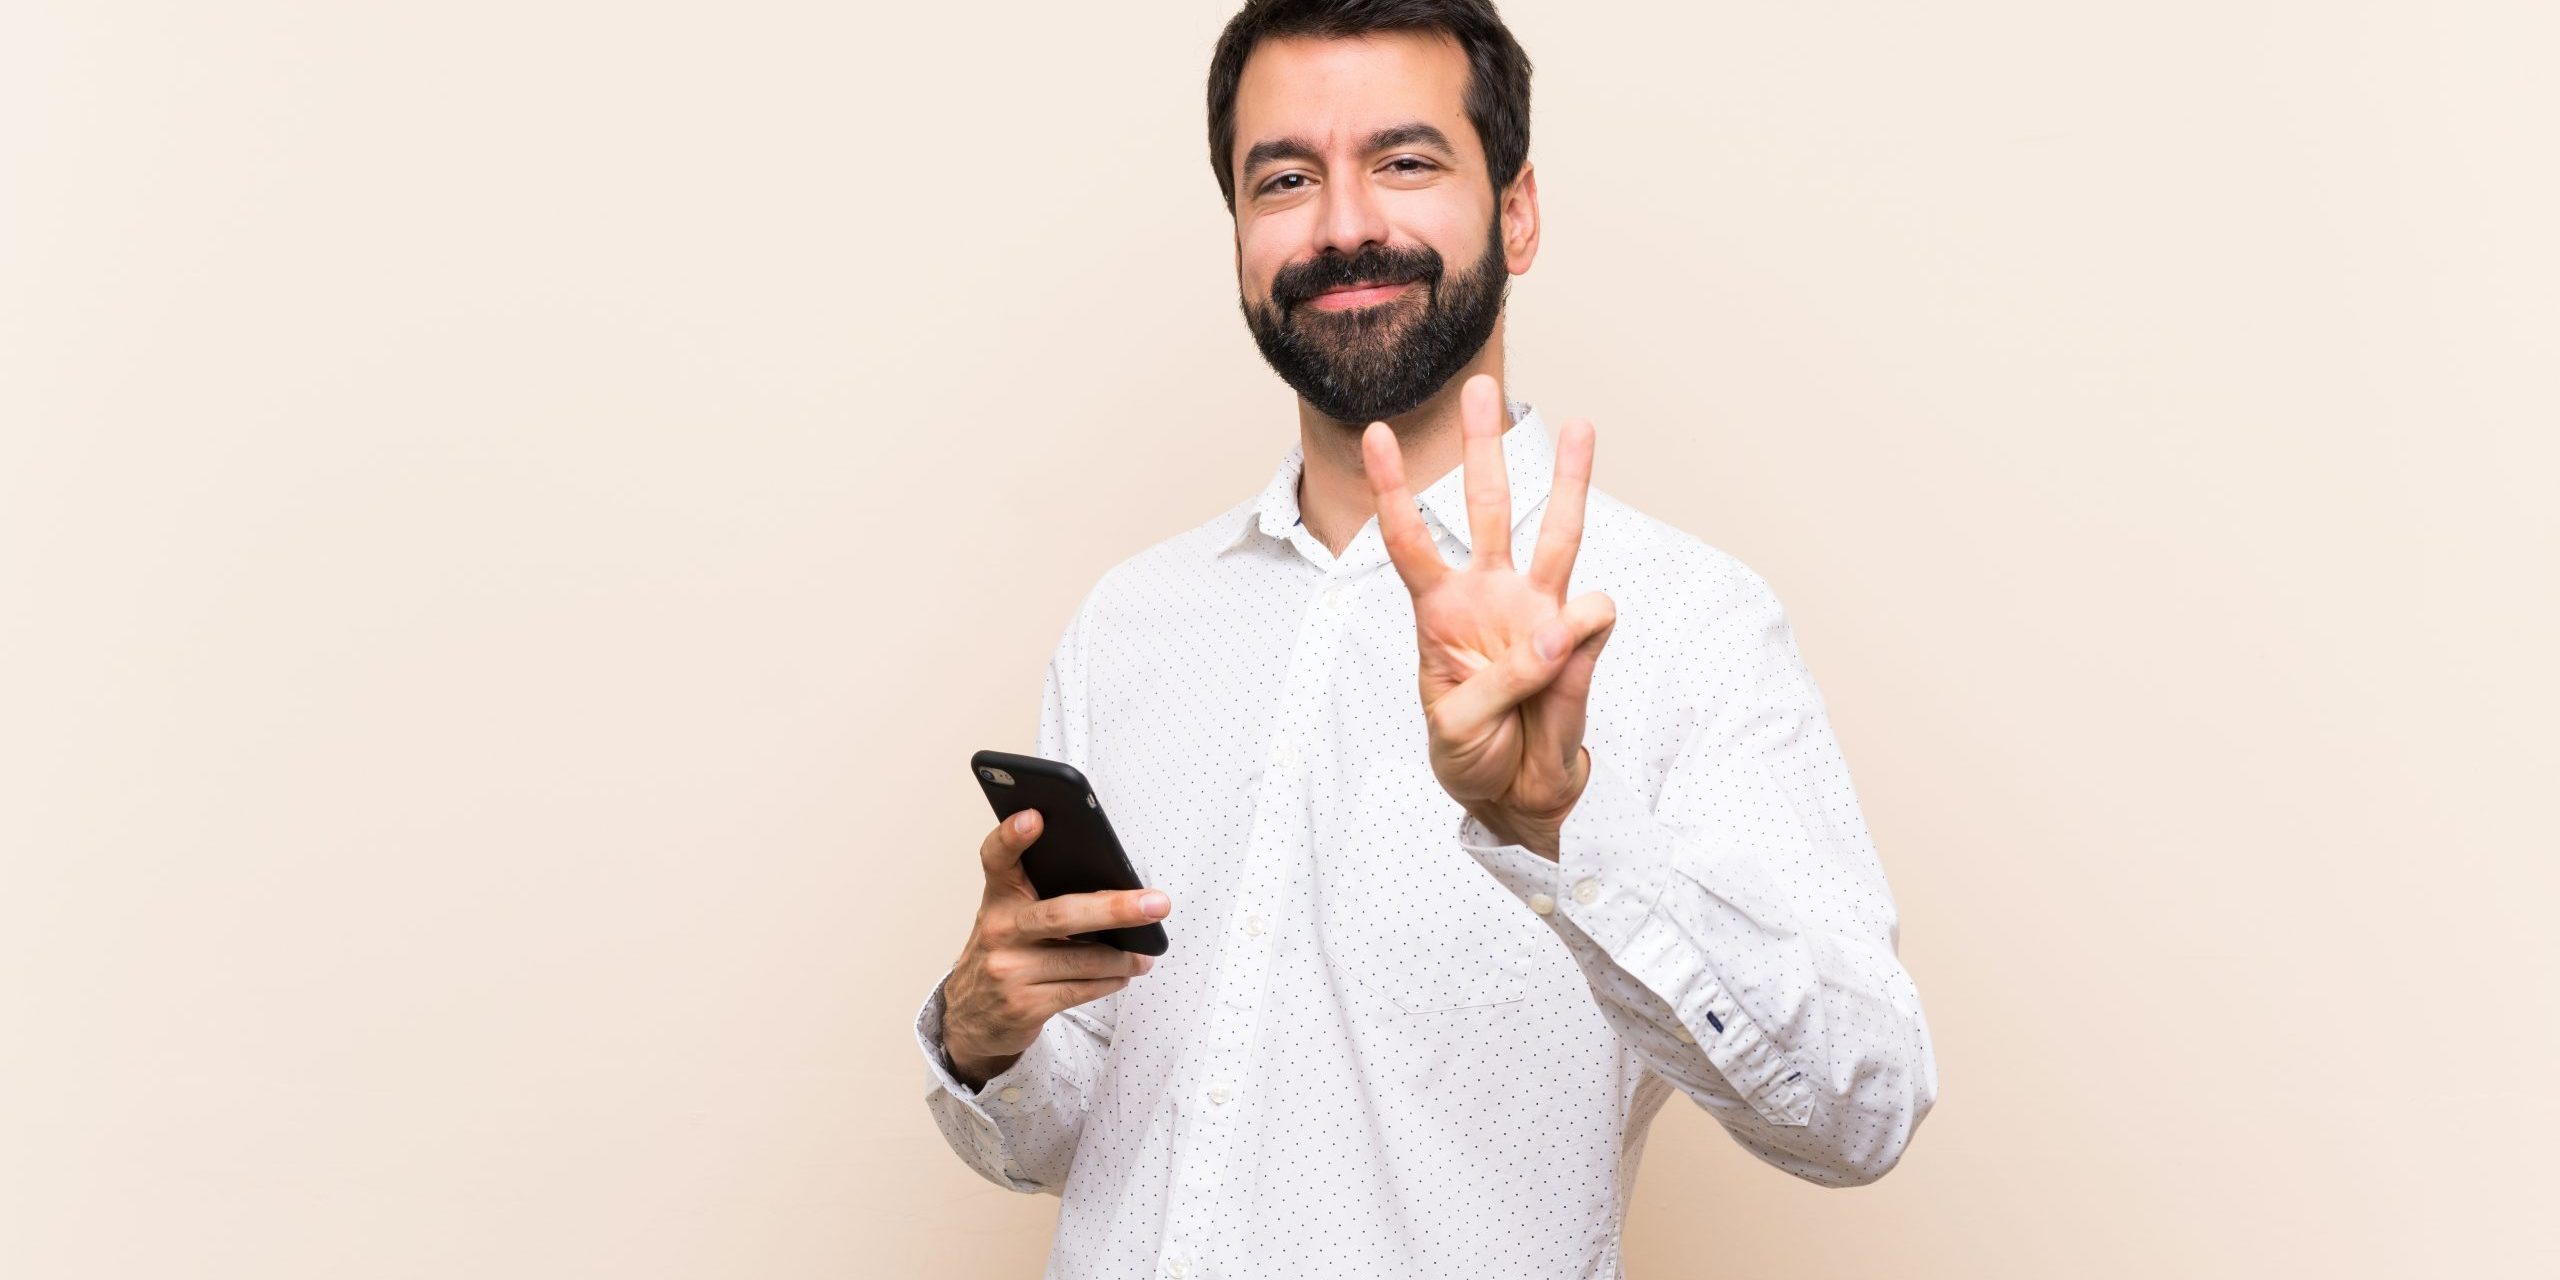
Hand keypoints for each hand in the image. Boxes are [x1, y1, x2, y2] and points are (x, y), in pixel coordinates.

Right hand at [940, 808, 1169, 1088]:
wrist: (971, 1017)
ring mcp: (1009, 970)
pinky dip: (1111, 980)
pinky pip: (1082, 989)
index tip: (1034, 816)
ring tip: (1145, 952)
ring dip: (1125, 957)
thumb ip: (1042, 894)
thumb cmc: (1007, 952)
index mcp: (998, 897)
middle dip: (1115, 909)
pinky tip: (1124, 972)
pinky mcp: (1024, 1005)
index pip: (997, 857)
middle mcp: (999, 931)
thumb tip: (1115, 886)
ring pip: (1084, 960)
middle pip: (1062, 914)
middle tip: (1157, 904)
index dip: (1012, 835)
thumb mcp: (1011, 916)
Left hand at [1361, 374, 1615, 860]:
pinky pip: (1593, 614)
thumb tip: (1561, 625)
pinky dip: (1584, 629)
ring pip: (1556, 532)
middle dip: (1482, 449)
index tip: (1377, 433)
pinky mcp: (1580, 639)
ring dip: (1568, 480)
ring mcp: (1537, 611)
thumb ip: (1503, 678)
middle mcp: (1489, 596)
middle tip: (1482, 388)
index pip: (1409, 540)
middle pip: (1485, 508)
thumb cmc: (1471, 754)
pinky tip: (1568, 656)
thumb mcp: (1457, 727)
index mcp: (1438, 613)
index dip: (1395, 489)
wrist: (1518, 794)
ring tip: (1580, 425)